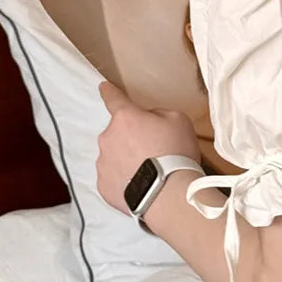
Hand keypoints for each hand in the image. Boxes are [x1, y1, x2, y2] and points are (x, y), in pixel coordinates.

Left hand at [96, 82, 200, 213]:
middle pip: (118, 132)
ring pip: (113, 155)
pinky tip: (140, 185)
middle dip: (131, 137)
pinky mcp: (103, 186)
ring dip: (126, 159)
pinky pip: (112, 178)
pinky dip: (123, 179)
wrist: (168, 194)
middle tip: (151, 150)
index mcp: (125, 117)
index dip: (109, 92)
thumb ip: (159, 114)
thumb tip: (149, 119)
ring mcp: (103, 163)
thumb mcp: (178, 120)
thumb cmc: (175, 152)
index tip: (103, 87)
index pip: (113, 99)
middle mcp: (108, 137)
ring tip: (147, 172)